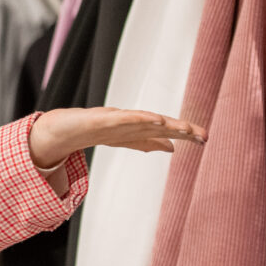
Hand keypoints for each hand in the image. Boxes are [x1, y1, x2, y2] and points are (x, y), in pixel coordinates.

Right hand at [29, 107, 206, 169]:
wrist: (60, 128)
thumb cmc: (90, 130)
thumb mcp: (125, 139)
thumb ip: (147, 142)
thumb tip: (171, 148)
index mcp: (137, 128)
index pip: (165, 131)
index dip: (185, 133)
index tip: (205, 138)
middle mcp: (130, 121)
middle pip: (160, 125)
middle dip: (181, 130)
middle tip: (203, 136)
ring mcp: (116, 119)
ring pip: (146, 121)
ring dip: (166, 124)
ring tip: (185, 129)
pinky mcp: (103, 118)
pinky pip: (124, 118)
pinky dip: (141, 118)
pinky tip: (155, 120)